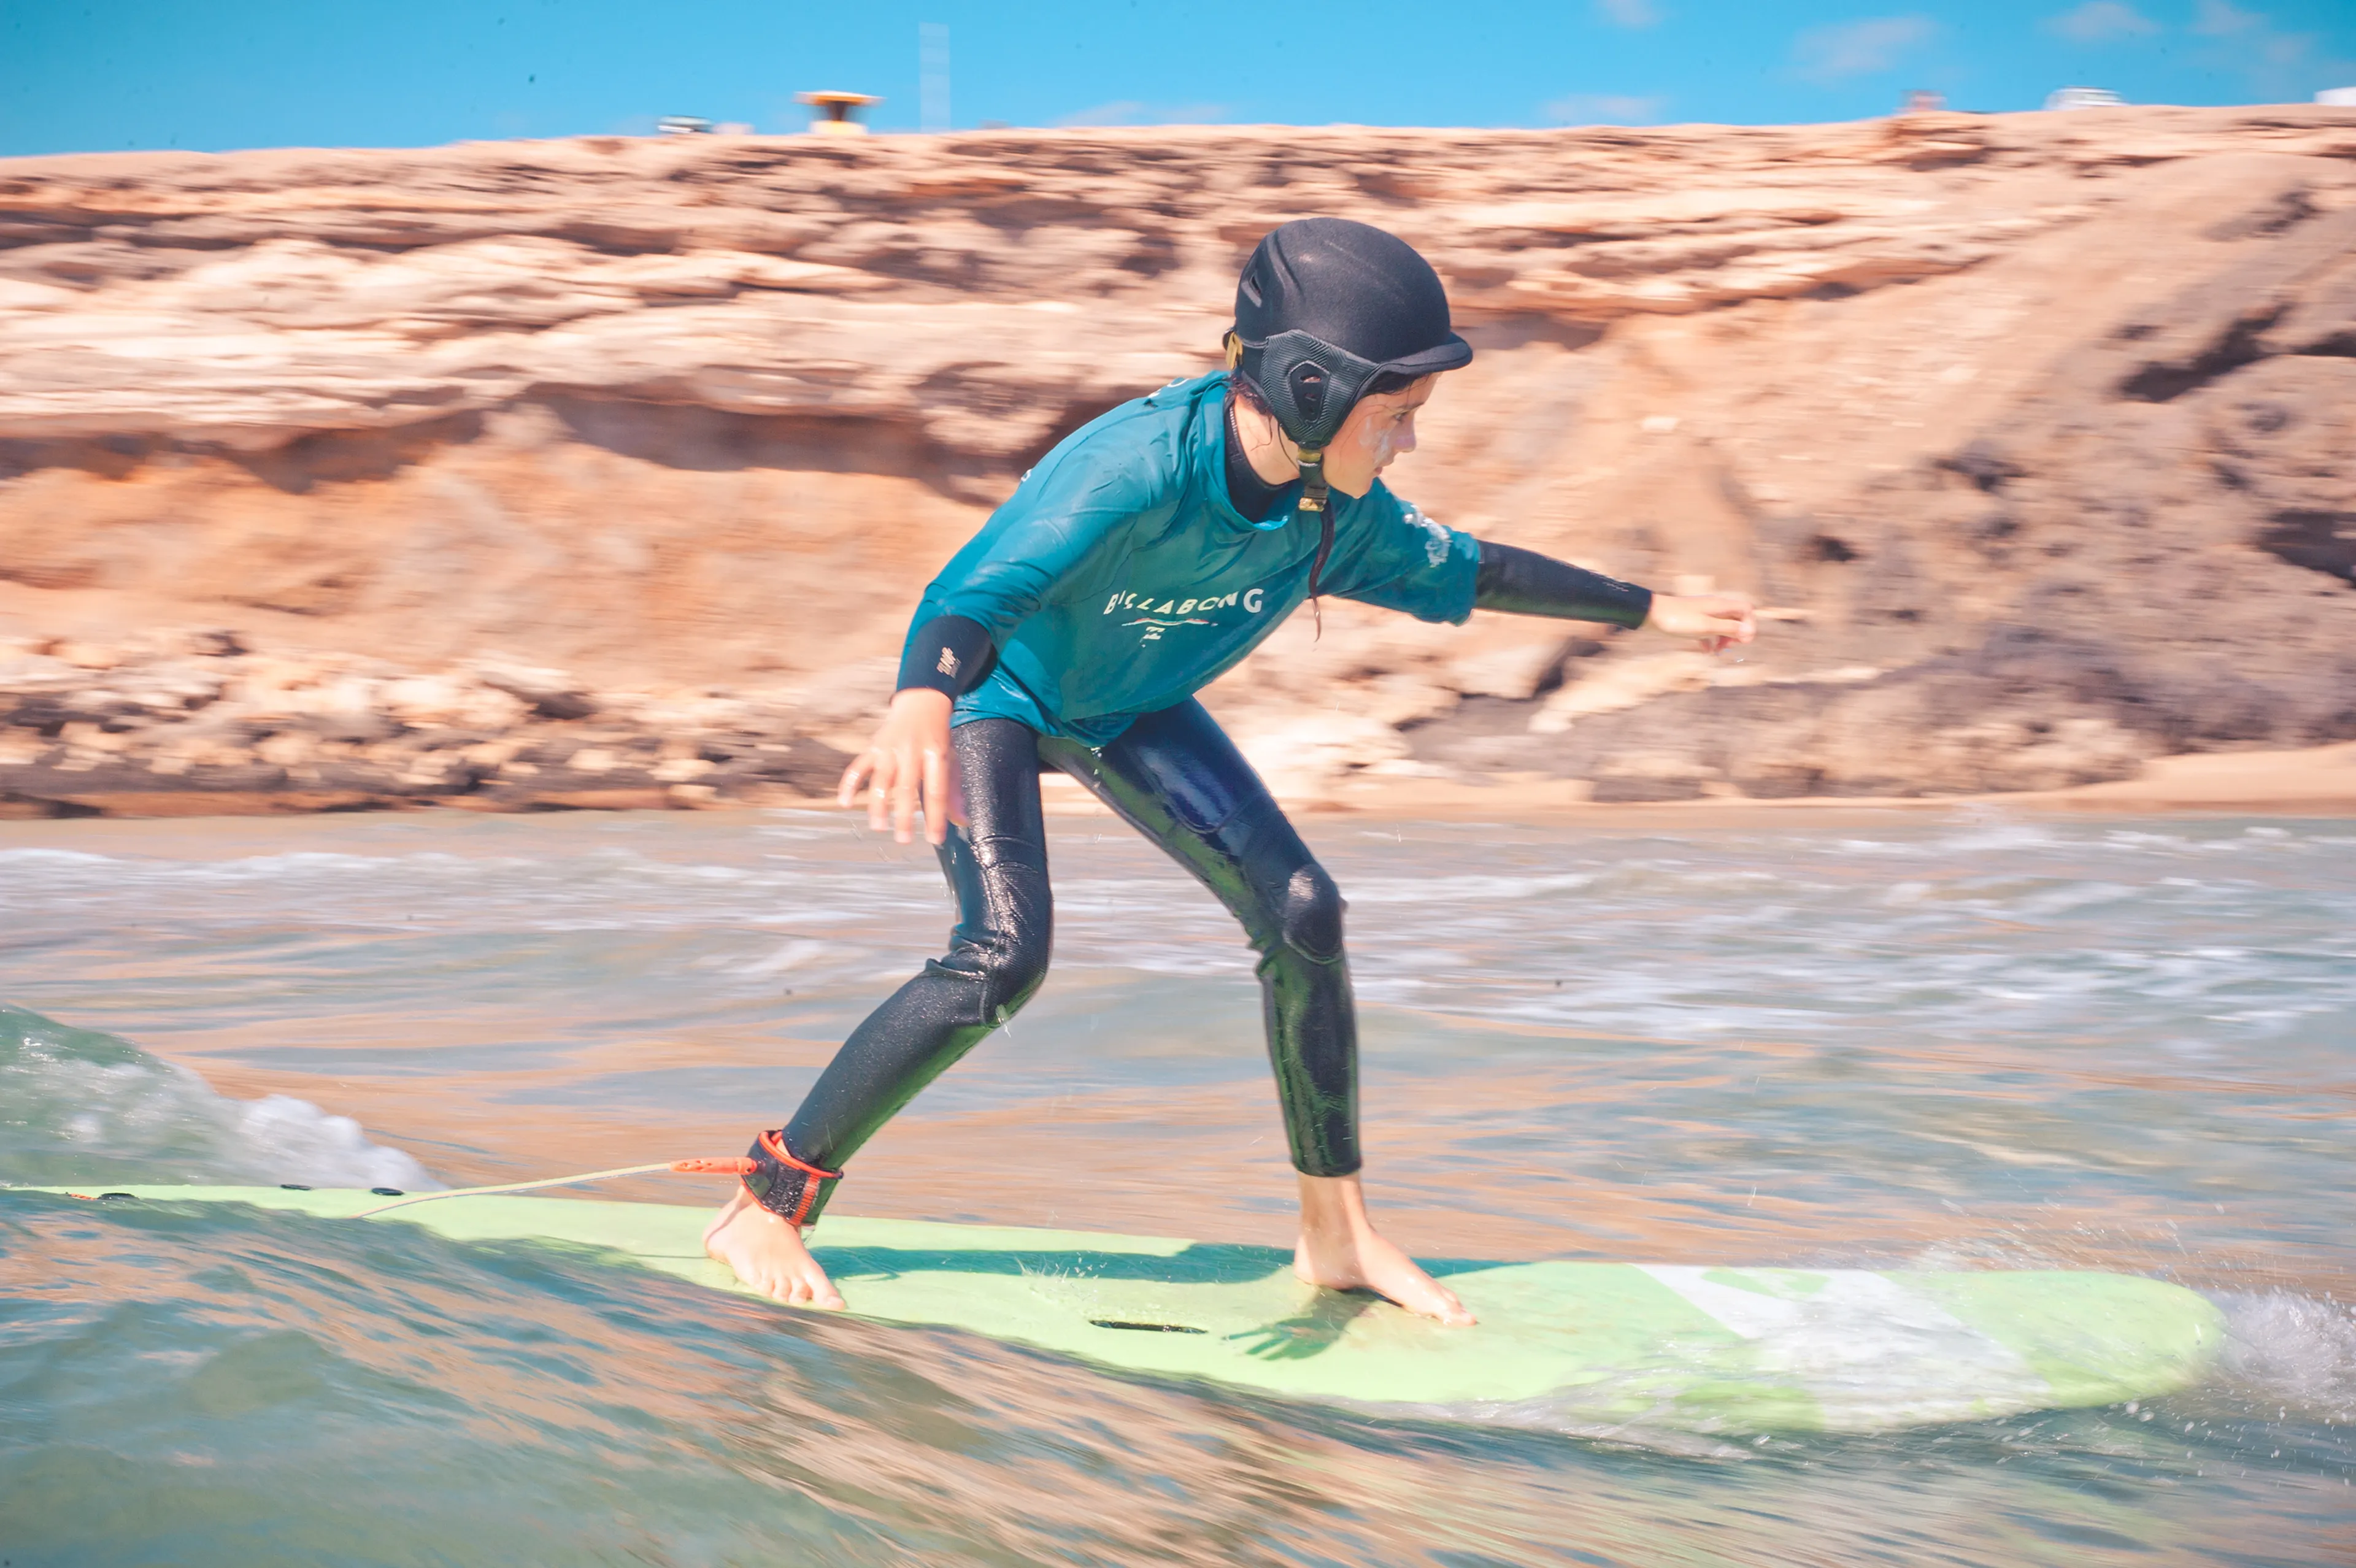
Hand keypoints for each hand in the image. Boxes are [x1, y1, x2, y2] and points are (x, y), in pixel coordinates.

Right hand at [837, 688, 958, 845]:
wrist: (922, 702)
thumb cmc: (937, 738)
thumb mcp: (951, 759)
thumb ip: (954, 790)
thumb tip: (962, 821)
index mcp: (936, 754)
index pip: (936, 791)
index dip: (936, 817)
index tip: (935, 840)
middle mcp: (912, 751)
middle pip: (907, 788)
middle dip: (904, 816)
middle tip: (904, 840)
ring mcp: (890, 748)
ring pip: (881, 779)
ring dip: (878, 805)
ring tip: (879, 827)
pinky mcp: (873, 746)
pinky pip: (857, 767)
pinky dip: (849, 784)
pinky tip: (844, 802)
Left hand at [1644, 591, 1756, 652]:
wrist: (1650, 615)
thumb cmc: (1678, 619)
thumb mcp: (1706, 627)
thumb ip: (1728, 628)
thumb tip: (1749, 631)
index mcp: (1720, 605)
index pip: (1746, 609)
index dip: (1750, 625)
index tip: (1743, 640)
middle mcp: (1714, 607)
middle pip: (1736, 618)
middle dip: (1736, 634)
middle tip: (1728, 646)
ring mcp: (1703, 613)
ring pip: (1722, 625)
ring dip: (1723, 639)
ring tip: (1717, 651)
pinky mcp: (1693, 620)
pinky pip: (1709, 630)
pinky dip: (1710, 640)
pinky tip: (1705, 650)